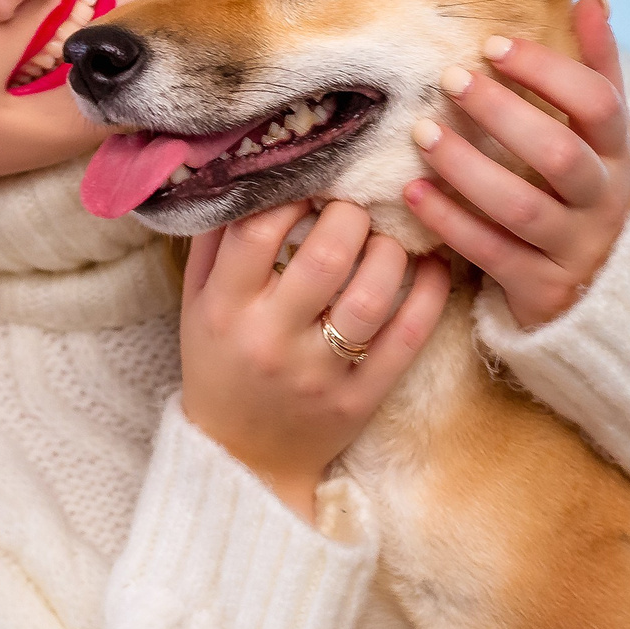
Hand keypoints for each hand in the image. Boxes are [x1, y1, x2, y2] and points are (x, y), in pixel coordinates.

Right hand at [180, 198, 452, 522]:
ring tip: (388, 235)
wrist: (242, 458)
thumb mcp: (197, 304)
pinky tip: (432, 264)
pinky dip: (430, 293)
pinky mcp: (360, 398)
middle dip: (351, 213)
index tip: (310, 179)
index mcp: (225, 311)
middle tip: (357, 203)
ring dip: (390, 250)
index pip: (258, 231)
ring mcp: (319, 373)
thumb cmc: (219, 364)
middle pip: (326, 255)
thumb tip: (247, 170)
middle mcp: (271, 340)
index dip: (292, 191)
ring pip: (372, 295)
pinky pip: (407, 338)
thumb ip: (216, 241)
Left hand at [401, 0, 629, 329]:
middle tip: (451, 79)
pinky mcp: (542, 289)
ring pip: (521, 207)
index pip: (598, 102)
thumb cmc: (587, 191)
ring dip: (467, 166)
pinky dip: (450, 221)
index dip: (548, 71)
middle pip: (559, 154)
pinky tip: (414, 190)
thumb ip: (596, 68)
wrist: (602, 293)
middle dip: (502, 113)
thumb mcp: (602, 134)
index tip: (493, 45)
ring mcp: (576, 249)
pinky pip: (491, 253)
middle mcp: (606, 201)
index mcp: (621, 154)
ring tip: (422, 132)